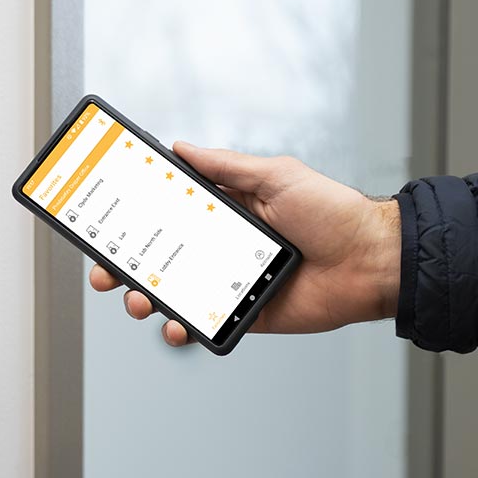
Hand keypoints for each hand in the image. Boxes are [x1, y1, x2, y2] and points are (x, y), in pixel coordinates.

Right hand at [89, 141, 402, 346]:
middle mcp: (223, 246)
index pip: (168, 212)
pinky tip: (174, 326)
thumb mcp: (277, 175)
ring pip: (174, 293)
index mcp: (227, 210)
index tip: (105, 220)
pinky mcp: (245, 314)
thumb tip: (181, 148)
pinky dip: (182, 329)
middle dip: (125, 265)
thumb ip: (227, 166)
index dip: (134, 218)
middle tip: (106, 271)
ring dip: (146, 299)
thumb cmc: (333, 212)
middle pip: (160, 257)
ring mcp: (230, 281)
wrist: (372, 262)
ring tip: (140, 301)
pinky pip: (205, 324)